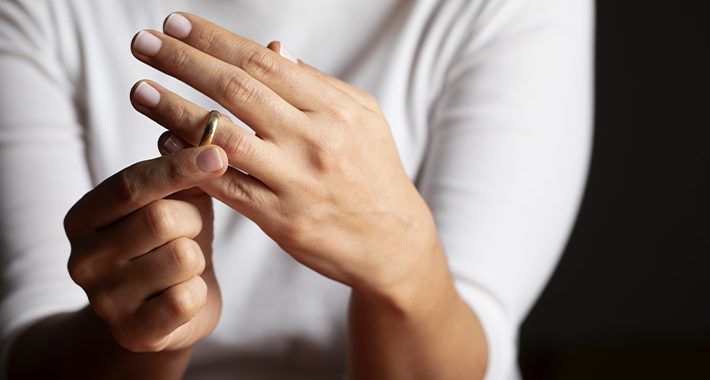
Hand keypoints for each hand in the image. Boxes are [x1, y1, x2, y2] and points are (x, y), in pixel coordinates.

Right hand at [64, 146, 227, 351]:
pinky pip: (187, 298)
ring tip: (185, 264)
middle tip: (191, 229)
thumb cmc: (173, 240)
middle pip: (161, 219)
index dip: (178, 167)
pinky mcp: (133, 332)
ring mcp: (104, 300)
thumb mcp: (174, 199)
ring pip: (181, 257)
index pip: (131, 184)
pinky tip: (186, 293)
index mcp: (84, 217)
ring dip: (198, 257)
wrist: (169, 308)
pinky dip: (199, 291)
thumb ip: (180, 167)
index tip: (217, 153)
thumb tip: (201, 128)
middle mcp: (83, 259)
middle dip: (193, 220)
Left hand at [129, 13, 441, 301]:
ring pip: (222, 139)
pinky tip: (163, 143)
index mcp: (334, 109)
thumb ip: (316, 84)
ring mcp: (295, 181)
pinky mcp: (280, 220)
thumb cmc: (375, 172)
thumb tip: (272, 50)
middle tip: (143, 43)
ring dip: (174, 111)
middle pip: (237, 91)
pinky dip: (190, 163)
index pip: (263, 63)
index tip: (175, 24)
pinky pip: (225, 186)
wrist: (392, 241)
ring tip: (139, 89)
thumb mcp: (362, 118)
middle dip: (184, 62)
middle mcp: (314, 140)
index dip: (214, 40)